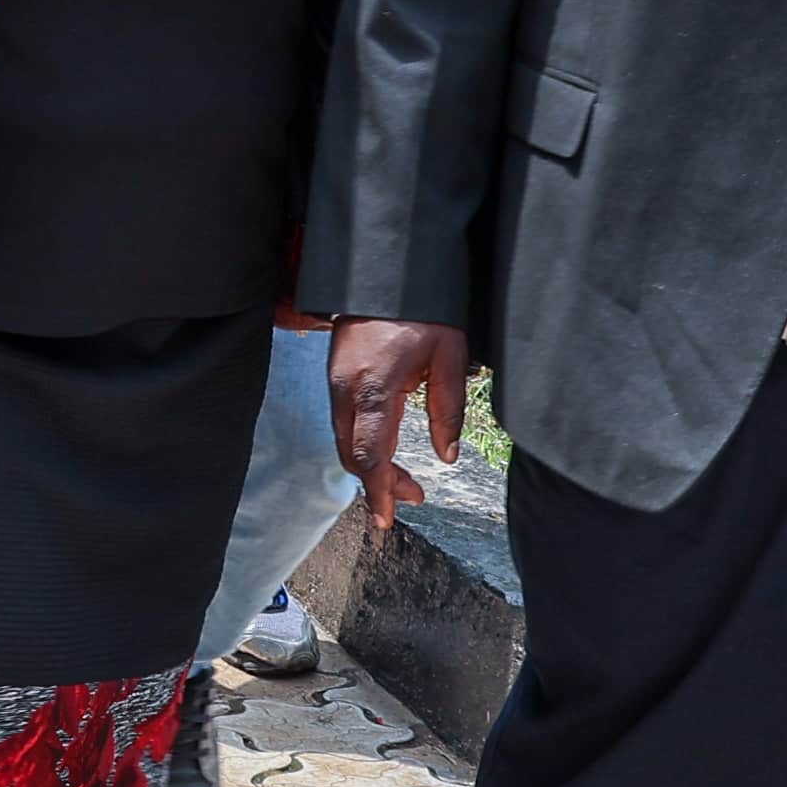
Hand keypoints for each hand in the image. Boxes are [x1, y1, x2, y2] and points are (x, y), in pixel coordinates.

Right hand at [330, 318, 469, 506]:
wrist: (383, 268)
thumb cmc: (421, 308)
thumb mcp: (450, 355)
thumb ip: (448, 408)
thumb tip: (447, 455)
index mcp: (374, 388)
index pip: (370, 455)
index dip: (379, 491)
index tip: (387, 517)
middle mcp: (346, 389)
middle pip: (353, 455)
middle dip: (379, 484)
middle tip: (411, 498)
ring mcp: (336, 382)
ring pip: (346, 441)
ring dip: (371, 466)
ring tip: (403, 481)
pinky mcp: (337, 375)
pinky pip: (345, 423)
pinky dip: (363, 445)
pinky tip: (385, 450)